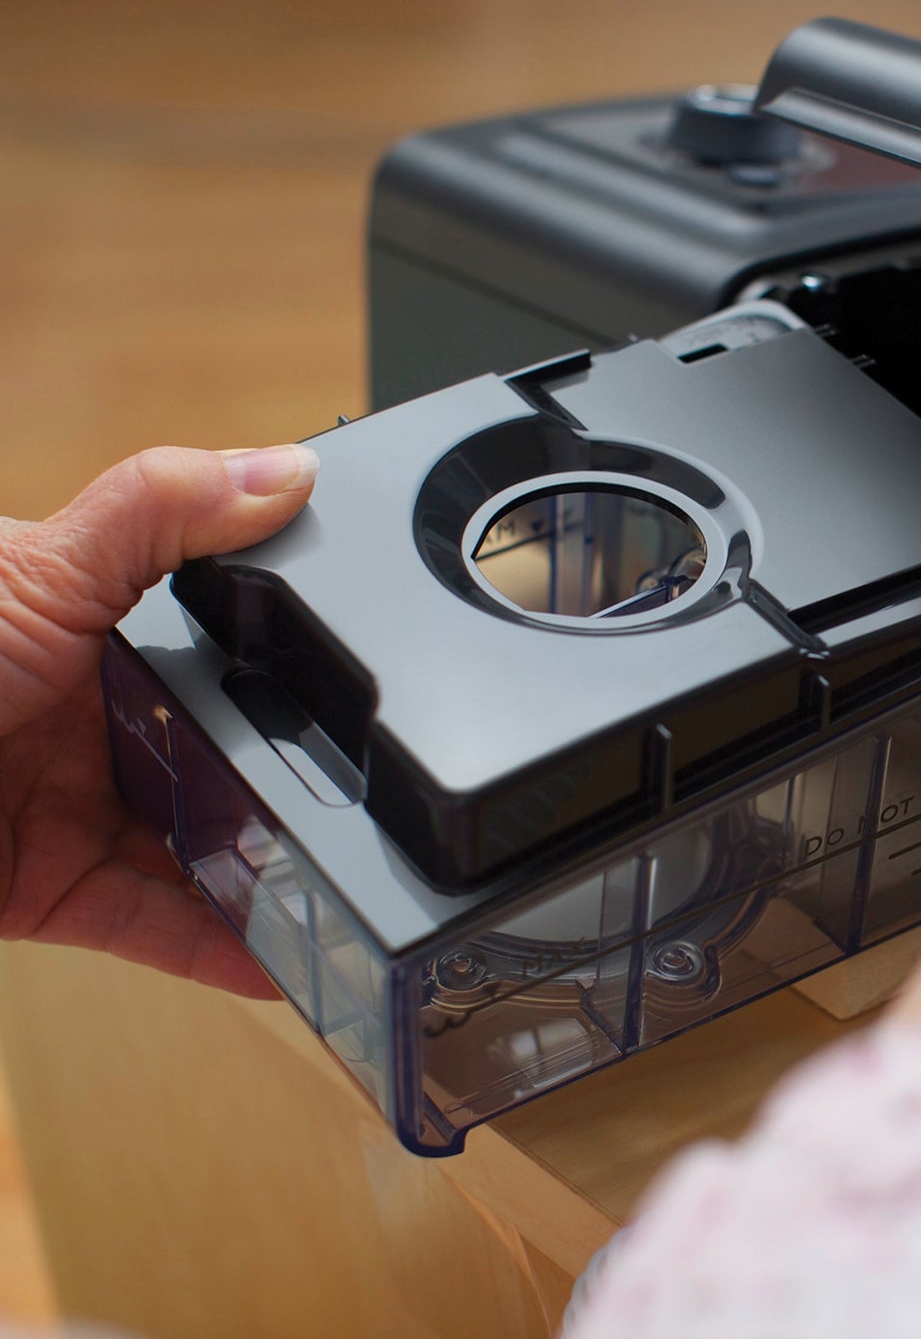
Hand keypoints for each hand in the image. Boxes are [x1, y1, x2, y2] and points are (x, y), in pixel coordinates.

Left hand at [0, 444, 317, 995]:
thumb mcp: (34, 572)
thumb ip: (159, 514)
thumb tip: (287, 470)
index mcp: (92, 624)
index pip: (218, 637)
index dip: (291, 656)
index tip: (368, 674)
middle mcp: (92, 714)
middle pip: (221, 749)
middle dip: (296, 776)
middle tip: (379, 799)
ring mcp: (74, 805)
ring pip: (200, 844)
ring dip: (269, 873)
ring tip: (352, 889)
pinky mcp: (51, 889)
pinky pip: (153, 922)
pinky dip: (217, 948)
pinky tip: (280, 958)